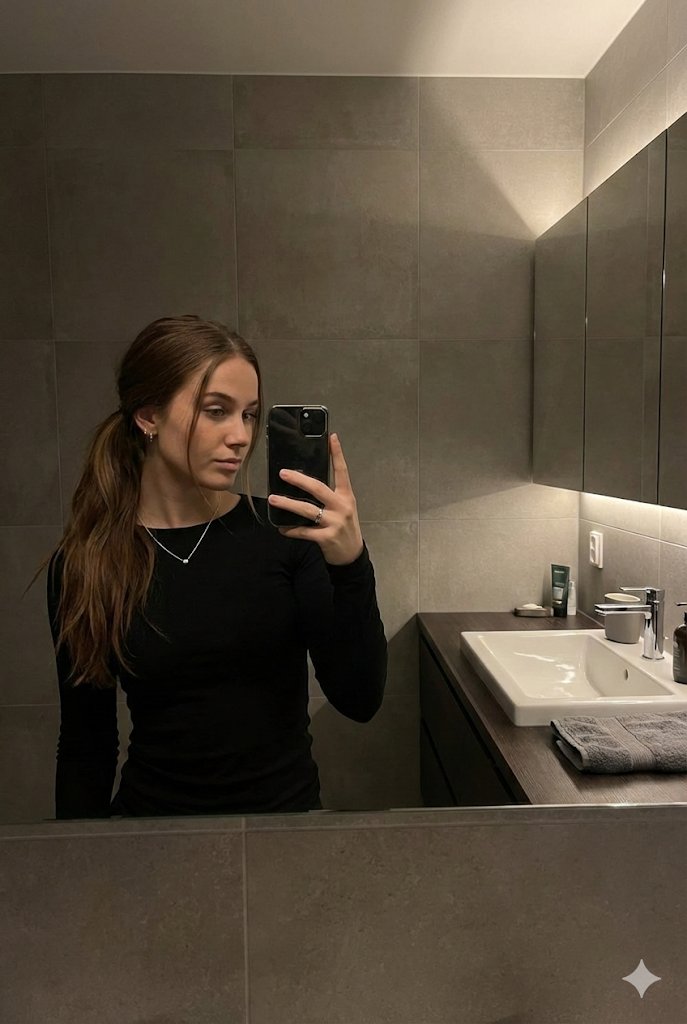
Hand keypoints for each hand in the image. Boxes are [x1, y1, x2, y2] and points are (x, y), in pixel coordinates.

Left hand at [268, 432, 363, 565]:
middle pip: (318, 488)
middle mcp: (342, 507)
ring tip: (273, 499)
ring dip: (288, 504)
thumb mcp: (343, 508)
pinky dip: (291, 530)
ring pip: (307, 510)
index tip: (332, 437)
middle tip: (283, 473)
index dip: (337, 454)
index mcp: (346, 496)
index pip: (342, 471)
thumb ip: (330, 496)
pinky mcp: (326, 538)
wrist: (352, 554)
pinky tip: (282, 528)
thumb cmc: (344, 527)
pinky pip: (304, 531)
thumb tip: (305, 482)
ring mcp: (334, 522)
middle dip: (299, 480)